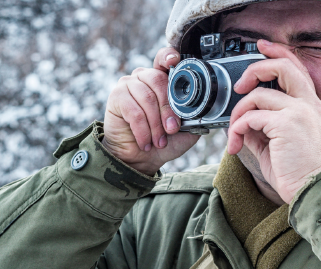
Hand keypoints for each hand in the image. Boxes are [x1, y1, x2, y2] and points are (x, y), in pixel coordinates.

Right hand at [103, 47, 199, 175]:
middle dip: (168, 109)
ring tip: (159, 141)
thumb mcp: (186, 130)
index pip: (164, 59)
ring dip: (156, 124)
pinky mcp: (116, 97)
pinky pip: (133, 111)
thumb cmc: (163, 142)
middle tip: (172, 130)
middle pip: (159, 81)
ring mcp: (128, 84)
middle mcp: (144, 76)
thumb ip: (194, 115)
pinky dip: (142, 130)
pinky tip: (146, 142)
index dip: (168, 56)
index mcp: (162, 79)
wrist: (140, 158)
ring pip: (147, 98)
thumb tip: (204, 108)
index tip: (174, 60)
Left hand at [227, 40, 320, 202]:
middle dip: (255, 69)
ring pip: (256, 96)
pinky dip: (237, 129)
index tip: (262, 46)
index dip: (278, 52)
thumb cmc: (297, 171)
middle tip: (240, 86)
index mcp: (310, 106)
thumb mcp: (277, 142)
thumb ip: (263, 126)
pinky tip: (237, 144)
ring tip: (234, 135)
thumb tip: (242, 120)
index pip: (296, 68)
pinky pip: (250, 117)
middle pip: (282, 67)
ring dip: (237, 115)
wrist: (310, 190)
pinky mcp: (285, 124)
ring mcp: (298, 112)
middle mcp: (307, 104)